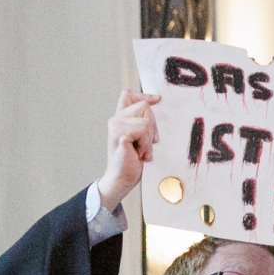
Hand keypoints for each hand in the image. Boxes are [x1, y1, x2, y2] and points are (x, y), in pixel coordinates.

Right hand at [99, 90, 160, 211]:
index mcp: (120, 118)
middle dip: (152, 126)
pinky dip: (146, 144)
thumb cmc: (132, 162)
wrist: (123, 179)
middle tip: (145, 144)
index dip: (144, 95)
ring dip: (149, 139)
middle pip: (144, 107)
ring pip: (146, 120)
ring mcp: (115, 125)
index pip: (128, 95)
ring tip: (140, 150)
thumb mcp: (141, 138)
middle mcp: (115, 119)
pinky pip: (143, 130)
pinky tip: (138, 154)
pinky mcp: (119, 133)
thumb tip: (157, 101)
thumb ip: (144, 122)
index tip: (158, 100)